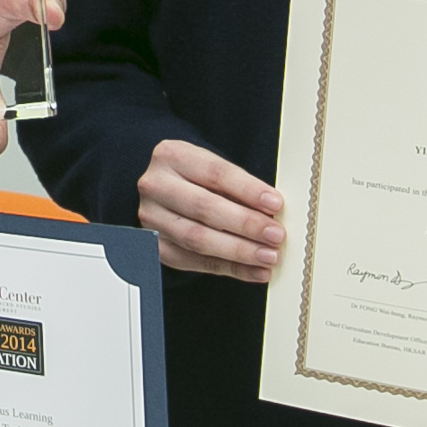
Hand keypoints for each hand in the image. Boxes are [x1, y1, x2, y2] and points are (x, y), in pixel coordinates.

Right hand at [135, 139, 282, 281]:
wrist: (160, 191)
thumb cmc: (193, 178)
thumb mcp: (210, 168)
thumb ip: (237, 188)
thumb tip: (272, 213)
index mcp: (172, 156)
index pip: (215, 173)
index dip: (248, 190)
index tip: (275, 204)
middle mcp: (156, 186)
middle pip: (204, 207)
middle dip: (245, 223)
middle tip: (275, 235)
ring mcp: (151, 219)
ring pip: (198, 238)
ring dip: (239, 250)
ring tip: (268, 256)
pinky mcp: (157, 247)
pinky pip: (196, 262)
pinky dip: (230, 268)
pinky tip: (254, 271)